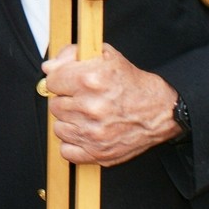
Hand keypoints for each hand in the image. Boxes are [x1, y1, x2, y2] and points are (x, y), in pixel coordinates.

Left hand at [42, 43, 179, 165]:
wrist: (159, 110)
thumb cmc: (131, 84)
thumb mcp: (105, 55)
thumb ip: (72, 55)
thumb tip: (48, 67)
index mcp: (90, 80)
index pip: (51, 81)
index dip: (60, 80)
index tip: (68, 82)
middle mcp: (90, 107)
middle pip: (54, 105)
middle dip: (66, 100)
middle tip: (82, 98)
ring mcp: (93, 133)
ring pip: (58, 127)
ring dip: (69, 121)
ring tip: (86, 115)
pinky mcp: (98, 153)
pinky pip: (66, 150)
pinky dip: (73, 142)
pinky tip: (85, 132)